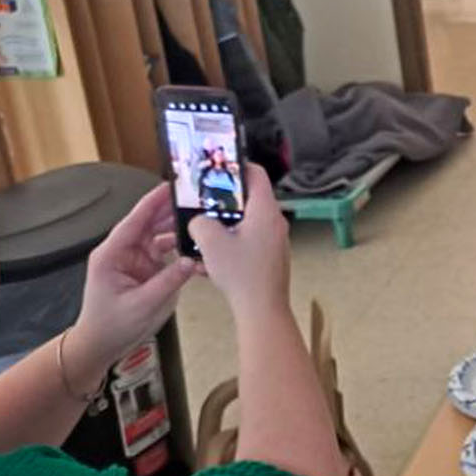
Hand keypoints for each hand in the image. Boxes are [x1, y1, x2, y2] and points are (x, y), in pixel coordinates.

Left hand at [72, 183, 197, 368]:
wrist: (101, 345)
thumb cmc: (113, 326)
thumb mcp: (142, 305)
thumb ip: (168, 282)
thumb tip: (192, 260)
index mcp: (112, 254)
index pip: (134, 221)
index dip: (152, 203)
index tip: (170, 186)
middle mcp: (123, 252)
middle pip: (148, 223)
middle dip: (170, 211)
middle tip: (196, 198)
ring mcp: (136, 260)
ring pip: (160, 236)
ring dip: (178, 229)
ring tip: (202, 219)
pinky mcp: (146, 270)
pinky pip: (166, 253)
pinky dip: (181, 249)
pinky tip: (198, 245)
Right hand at [190, 163, 291, 317]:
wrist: (261, 309)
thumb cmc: (241, 272)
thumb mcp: (210, 240)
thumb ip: (200, 222)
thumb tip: (199, 221)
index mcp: (265, 210)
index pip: (256, 175)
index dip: (238, 166)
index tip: (219, 167)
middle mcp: (275, 223)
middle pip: (250, 200)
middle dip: (224, 201)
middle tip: (204, 202)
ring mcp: (275, 242)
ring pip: (247, 224)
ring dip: (224, 226)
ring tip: (202, 233)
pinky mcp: (271, 259)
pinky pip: (248, 244)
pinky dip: (230, 246)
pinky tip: (208, 261)